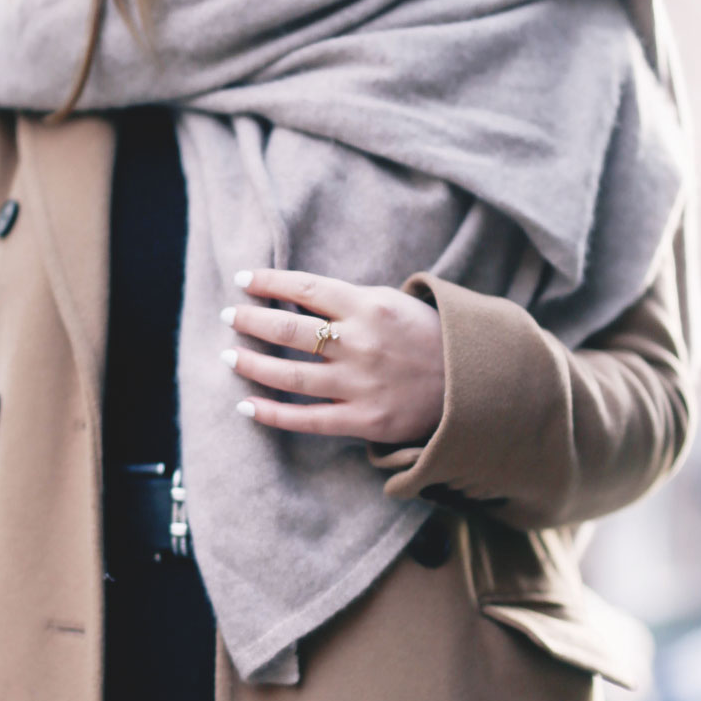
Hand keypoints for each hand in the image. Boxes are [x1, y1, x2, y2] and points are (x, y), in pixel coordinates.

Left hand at [219, 267, 444, 442]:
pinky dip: (271, 413)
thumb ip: (349, 302)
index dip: (268, 283)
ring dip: (251, 364)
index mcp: (369, 306)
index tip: (242, 279)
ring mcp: (359, 384)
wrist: (473, 384)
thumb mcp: (394, 303)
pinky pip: (305, 419)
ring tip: (228, 356)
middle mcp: (360, 344)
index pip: (305, 289)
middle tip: (228, 317)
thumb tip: (297, 298)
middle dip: (250, 322)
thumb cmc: (430, 338)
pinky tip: (246, 404)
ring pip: (289, 375)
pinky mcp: (363, 420)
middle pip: (288, 331)